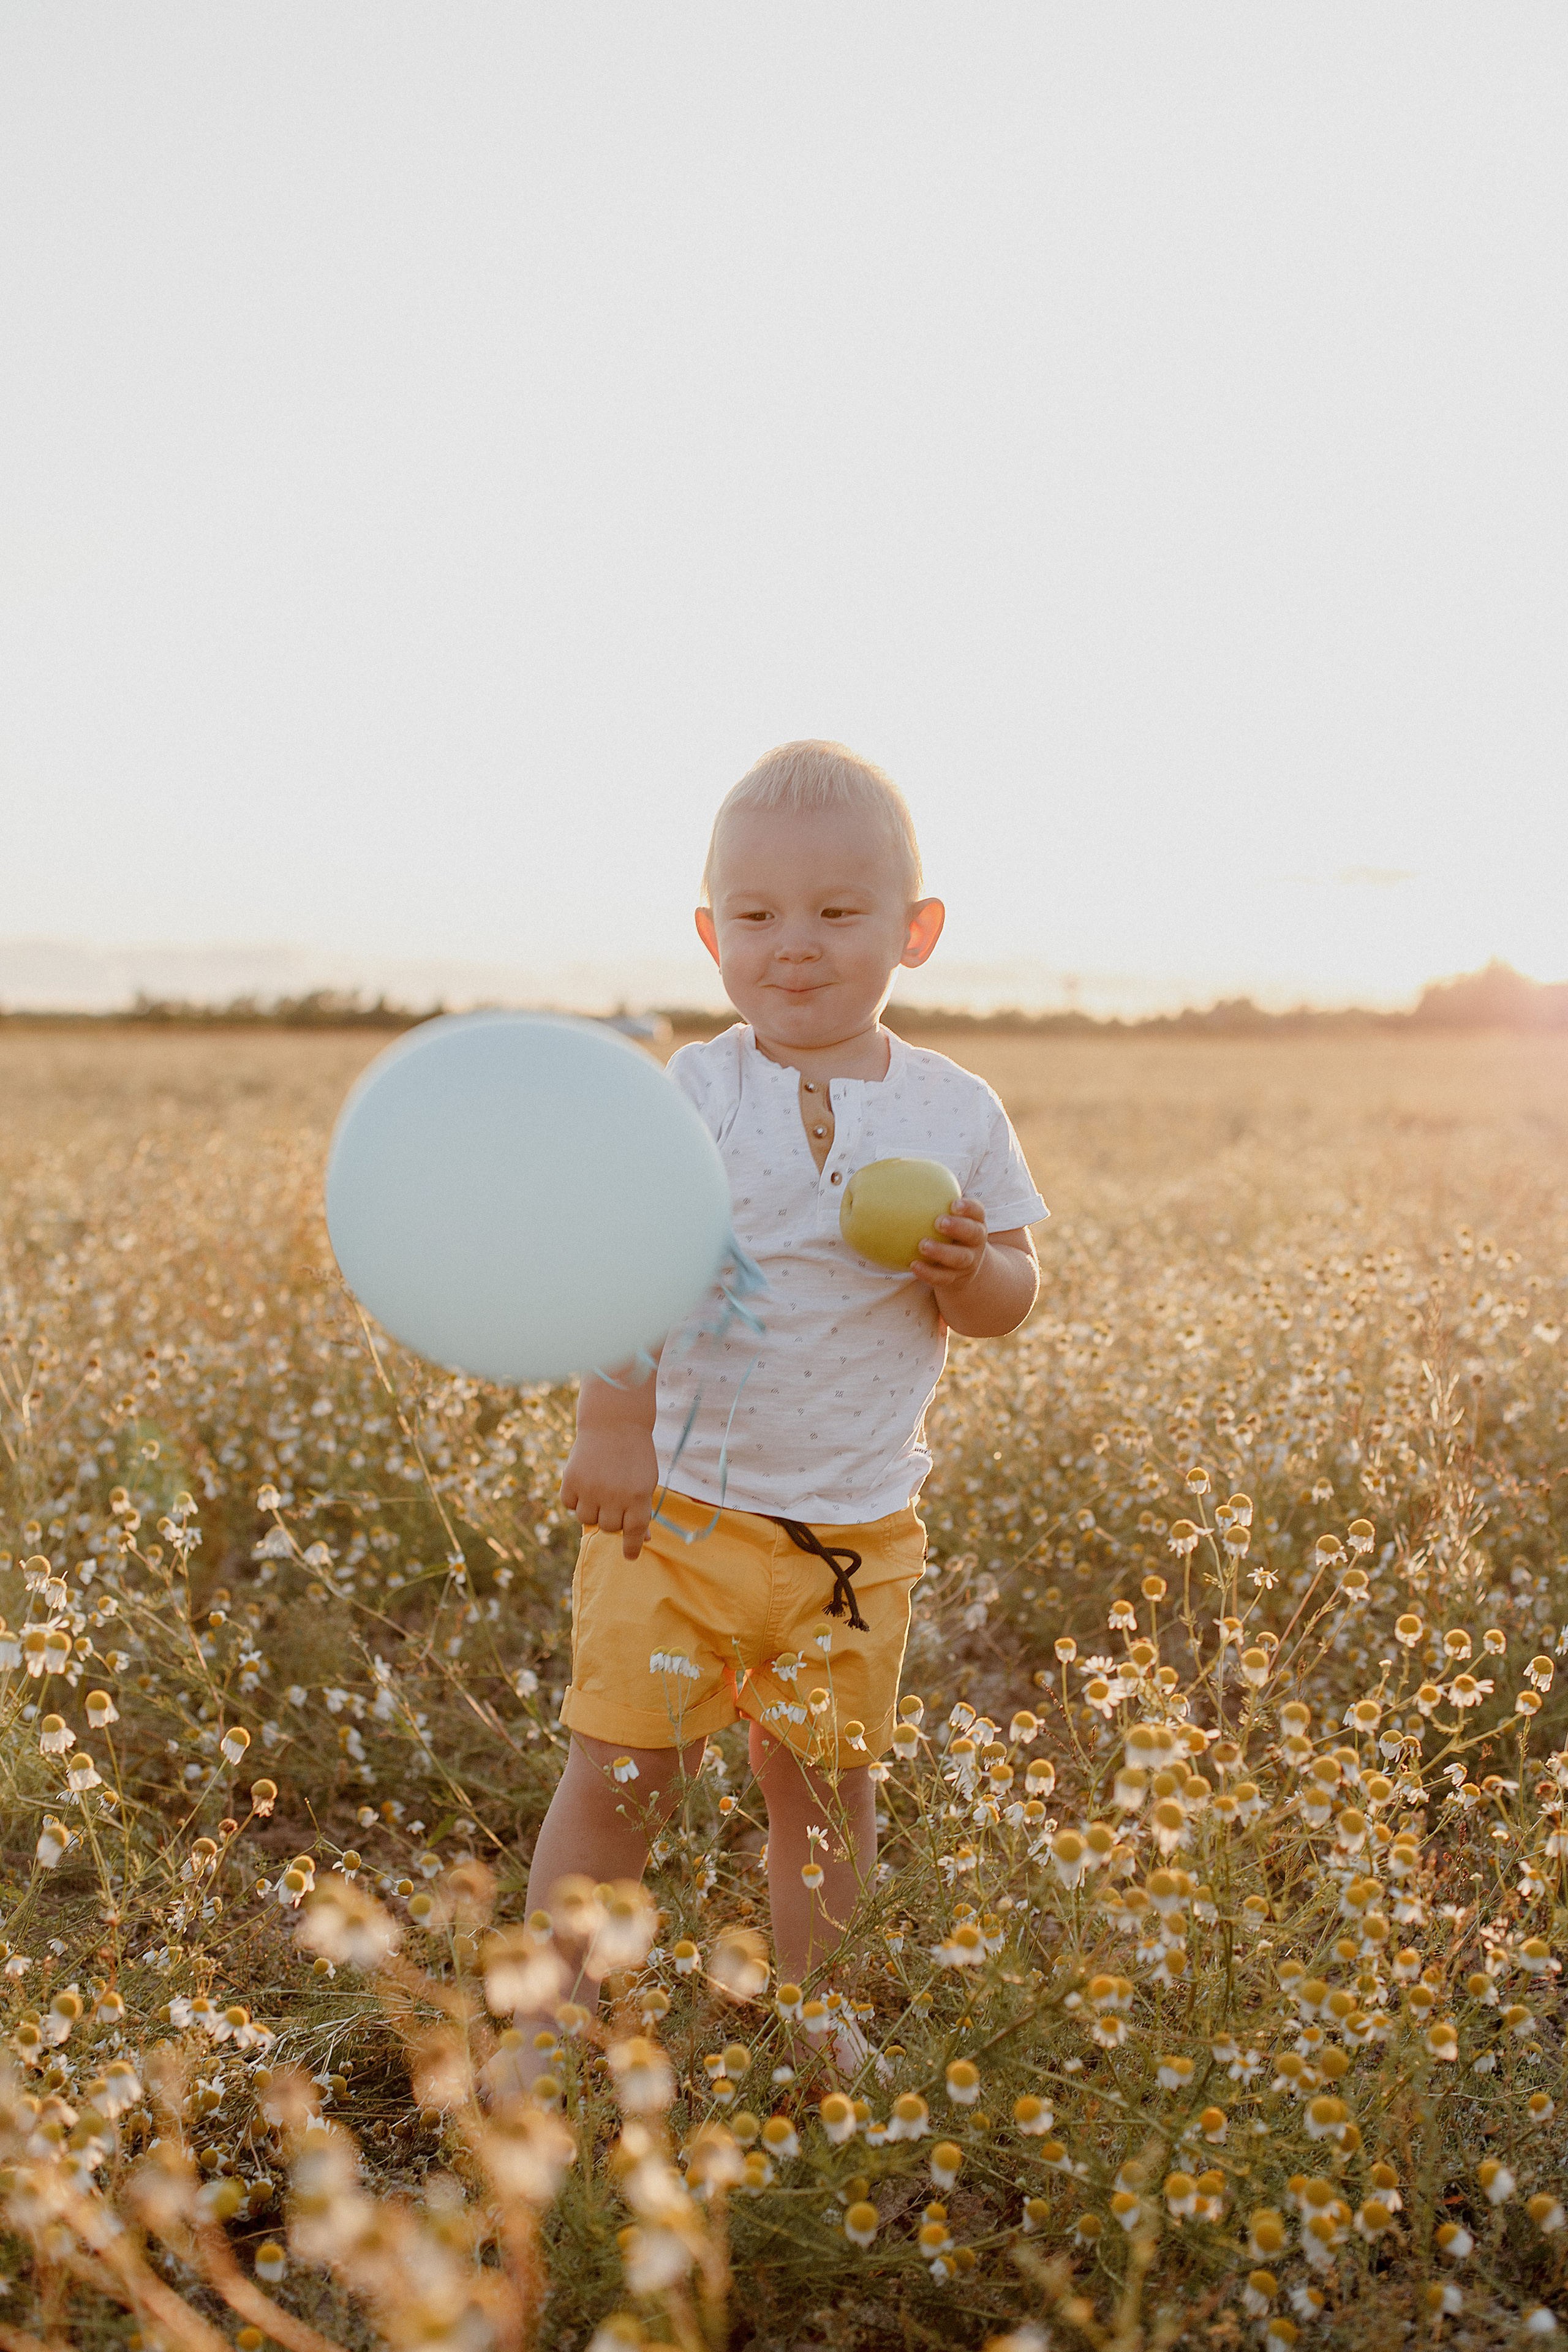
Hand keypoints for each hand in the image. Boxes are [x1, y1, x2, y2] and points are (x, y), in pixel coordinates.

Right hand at [560, 1427, 658, 1559]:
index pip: (634, 1532)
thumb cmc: (634, 1454)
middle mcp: (614, 1496)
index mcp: (638, 1496)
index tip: (629, 1556)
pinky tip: (584, 1482)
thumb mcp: (646, 1480)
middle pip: (608, 1528)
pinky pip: (569, 1505)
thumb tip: (643, 1540)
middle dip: (611, 1518)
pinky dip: (576, 1500)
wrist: (614, 1422)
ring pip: (587, 1520)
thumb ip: (642, 1509)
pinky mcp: (571, 1481)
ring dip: (592, 1510)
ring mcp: (591, 1489)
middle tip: (613, 1499)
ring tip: (598, 1489)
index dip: (631, 1546)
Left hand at [909, 1196, 988, 1298]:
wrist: (964, 1269)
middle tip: (938, 1221)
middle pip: (974, 1234)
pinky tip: (912, 1265)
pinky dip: (929, 1273)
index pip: (978, 1212)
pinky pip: (942, 1278)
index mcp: (975, 1223)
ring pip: (959, 1258)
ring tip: (922, 1245)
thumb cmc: (948, 1233)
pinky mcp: (955, 1279)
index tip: (954, 1203)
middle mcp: (975, 1242)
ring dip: (942, 1251)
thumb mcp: (948, 1216)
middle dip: (958, 1227)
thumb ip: (931, 1198)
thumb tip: (896, 1171)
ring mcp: (967, 1262)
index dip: (969, 1207)